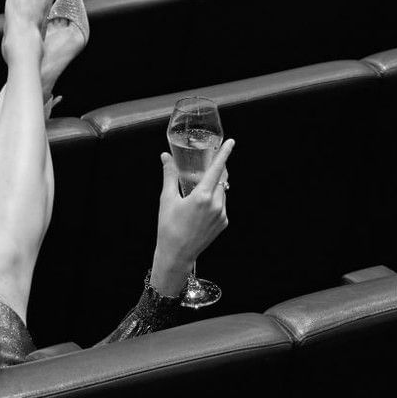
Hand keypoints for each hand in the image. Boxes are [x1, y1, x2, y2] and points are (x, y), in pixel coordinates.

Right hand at [150, 138, 232, 296]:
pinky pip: (222, 205)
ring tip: (197, 194)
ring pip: (222, 192)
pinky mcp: (223, 223)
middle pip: (220, 179)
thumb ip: (169, 175)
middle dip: (215, 171)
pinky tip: (200, 209)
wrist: (177, 254)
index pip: (217, 169)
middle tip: (205, 168)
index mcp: (202, 196)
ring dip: (213, 187)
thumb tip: (165, 157)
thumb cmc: (169, 227)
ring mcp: (222, 215)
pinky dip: (214, 200)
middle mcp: (216, 204)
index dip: (224, 154)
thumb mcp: (167, 199)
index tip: (231, 142)